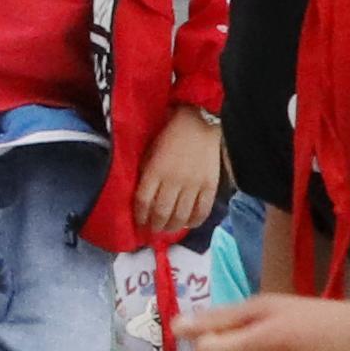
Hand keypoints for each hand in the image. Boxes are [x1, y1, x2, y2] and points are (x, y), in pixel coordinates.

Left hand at [135, 105, 224, 238]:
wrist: (200, 120)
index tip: (139, 222)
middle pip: (162, 213)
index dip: (140, 216)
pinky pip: (202, 210)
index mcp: (155, 170)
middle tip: (154, 230)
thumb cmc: (170, 133)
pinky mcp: (210, 185)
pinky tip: (188, 223)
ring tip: (168, 230)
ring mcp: (193, 184)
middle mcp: (173, 181)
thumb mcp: (150, 150)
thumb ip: (146, 172)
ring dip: (172, 227)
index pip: (143, 202)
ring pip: (181, 216)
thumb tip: (143, 195)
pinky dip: (194, 221)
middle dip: (155, 226)